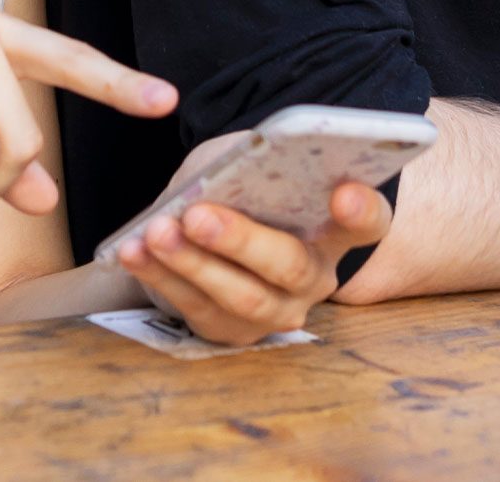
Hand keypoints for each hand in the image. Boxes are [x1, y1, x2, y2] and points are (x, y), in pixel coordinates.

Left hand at [114, 134, 392, 345]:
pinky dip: (159, 277)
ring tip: (155, 233)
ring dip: (191, 263)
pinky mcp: (233, 332)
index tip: (343, 193)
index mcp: (333, 229)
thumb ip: (244, 170)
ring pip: (239, 297)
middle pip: (288, 266)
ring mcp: (275, 311)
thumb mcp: (248, 167)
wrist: (218, 233)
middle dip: (239, 240)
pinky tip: (133, 251)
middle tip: (197, 215)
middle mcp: (314, 277)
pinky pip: (197, 310)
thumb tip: (212, 182)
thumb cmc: (241, 188)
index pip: (367, 223)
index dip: (361, 211)